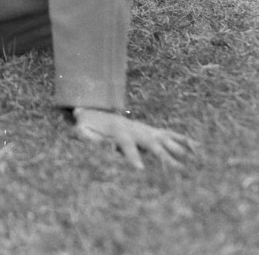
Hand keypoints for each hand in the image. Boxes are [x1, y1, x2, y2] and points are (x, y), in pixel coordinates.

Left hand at [73, 108, 197, 169]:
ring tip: (198, 160)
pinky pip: (170, 135)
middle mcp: (136, 129)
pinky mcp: (153, 131)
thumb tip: (98, 144)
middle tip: (178, 171)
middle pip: (152, 143)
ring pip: (165, 139)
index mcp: (118, 130)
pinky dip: (185, 140)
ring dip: (180, 148)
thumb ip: (87, 137)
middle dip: (164, 157)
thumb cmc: (87, 124)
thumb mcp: (81, 129)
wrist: (96, 110)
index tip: (140, 171)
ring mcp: (146, 129)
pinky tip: (200, 148)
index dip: (133, 156)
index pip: (127, 144)